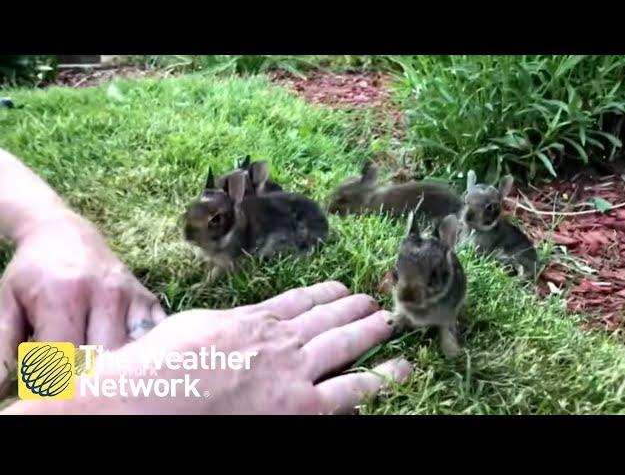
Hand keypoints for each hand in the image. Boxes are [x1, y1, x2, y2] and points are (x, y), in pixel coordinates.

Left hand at [0, 210, 165, 395]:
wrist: (64, 233)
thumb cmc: (32, 275)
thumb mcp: (7, 306)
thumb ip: (3, 351)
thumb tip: (2, 393)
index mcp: (64, 297)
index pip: (64, 359)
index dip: (53, 380)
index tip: (46, 383)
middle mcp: (105, 295)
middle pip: (102, 360)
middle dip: (84, 376)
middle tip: (71, 376)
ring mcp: (131, 297)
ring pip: (131, 354)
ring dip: (114, 368)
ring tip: (95, 368)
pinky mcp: (148, 299)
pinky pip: (153, 339)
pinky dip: (141, 354)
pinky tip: (124, 357)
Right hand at [5, 282, 409, 413]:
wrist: (153, 397)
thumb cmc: (161, 367)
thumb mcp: (194, 329)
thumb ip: (222, 326)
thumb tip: (230, 326)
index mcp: (252, 320)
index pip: (297, 302)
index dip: (323, 294)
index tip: (340, 288)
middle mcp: (280, 340)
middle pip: (327, 318)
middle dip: (353, 308)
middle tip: (375, 301)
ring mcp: (295, 371)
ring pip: (344, 344)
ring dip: (370, 331)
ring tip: (389, 322)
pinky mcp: (303, 405)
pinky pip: (352, 390)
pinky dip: (380, 379)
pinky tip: (403, 370)